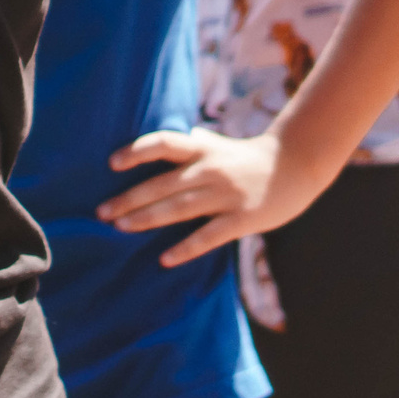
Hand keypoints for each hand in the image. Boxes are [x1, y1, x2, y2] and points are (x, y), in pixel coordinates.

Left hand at [100, 129, 336, 266]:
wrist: (297, 166)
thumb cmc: (248, 157)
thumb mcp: (219, 144)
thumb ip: (194, 143)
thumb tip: (170, 139)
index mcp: (202, 149)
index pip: (164, 144)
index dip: (137, 151)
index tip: (112, 162)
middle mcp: (210, 169)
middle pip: (163, 183)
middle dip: (129, 198)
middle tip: (101, 212)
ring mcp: (226, 194)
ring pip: (179, 208)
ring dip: (147, 219)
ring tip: (120, 228)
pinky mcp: (242, 219)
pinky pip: (209, 236)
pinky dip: (186, 248)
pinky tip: (165, 259)